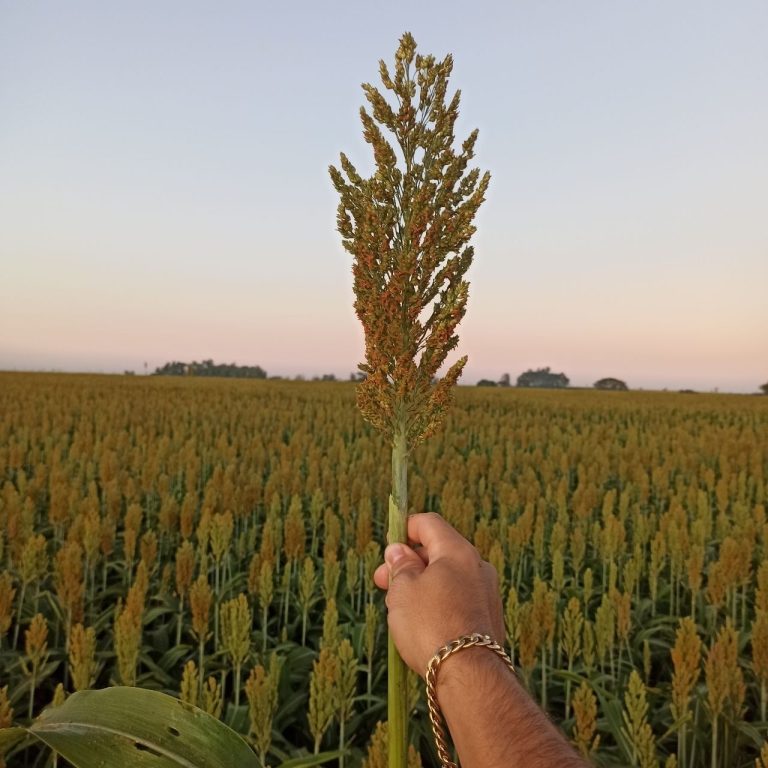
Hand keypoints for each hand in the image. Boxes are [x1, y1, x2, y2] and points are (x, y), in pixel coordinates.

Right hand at [373, 512, 505, 676]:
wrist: (470, 676)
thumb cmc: (431, 626)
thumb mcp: (404, 590)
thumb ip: (401, 566)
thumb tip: (400, 552)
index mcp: (457, 551)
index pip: (429, 523)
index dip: (404, 529)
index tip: (387, 547)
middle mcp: (478, 566)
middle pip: (438, 551)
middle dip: (408, 562)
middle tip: (383, 582)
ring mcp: (487, 593)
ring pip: (447, 578)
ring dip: (421, 585)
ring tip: (398, 608)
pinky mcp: (488, 618)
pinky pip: (458, 599)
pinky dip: (438, 603)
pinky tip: (422, 625)